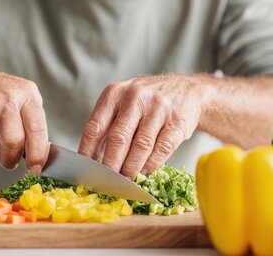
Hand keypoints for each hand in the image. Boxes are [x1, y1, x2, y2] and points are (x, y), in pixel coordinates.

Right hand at [0, 62, 48, 173]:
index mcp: (27, 95)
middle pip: (13, 143)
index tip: (36, 168)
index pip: (37, 129)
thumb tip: (40, 156)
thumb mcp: (21, 97)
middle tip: (7, 157)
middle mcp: (7, 101)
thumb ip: (31, 123)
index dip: (38, 154)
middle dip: (10, 159)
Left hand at [78, 74, 202, 179]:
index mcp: (114, 93)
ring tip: (126, 180)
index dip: (88, 153)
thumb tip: (92, 159)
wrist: (186, 90)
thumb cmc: (147, 102)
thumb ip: (108, 125)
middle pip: (117, 138)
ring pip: (140, 146)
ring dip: (131, 168)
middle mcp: (135, 97)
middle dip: (110, 165)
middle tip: (107, 182)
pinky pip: (161, 149)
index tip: (87, 171)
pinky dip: (151, 164)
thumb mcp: (123, 103)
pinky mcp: (178, 121)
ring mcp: (158, 108)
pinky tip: (145, 171)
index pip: (95, 127)